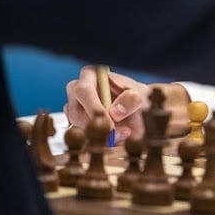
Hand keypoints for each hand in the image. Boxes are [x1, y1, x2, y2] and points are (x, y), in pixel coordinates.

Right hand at [65, 67, 189, 142]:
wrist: (138, 111)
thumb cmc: (137, 98)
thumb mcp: (141, 96)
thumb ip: (131, 100)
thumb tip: (115, 112)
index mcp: (91, 74)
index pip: (84, 91)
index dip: (95, 109)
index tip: (110, 124)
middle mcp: (77, 89)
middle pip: (76, 111)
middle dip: (98, 126)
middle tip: (120, 134)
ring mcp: (73, 106)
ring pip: (78, 125)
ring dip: (100, 134)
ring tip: (124, 134)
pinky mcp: (75, 122)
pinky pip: (81, 134)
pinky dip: (98, 140)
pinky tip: (116, 139)